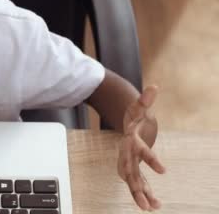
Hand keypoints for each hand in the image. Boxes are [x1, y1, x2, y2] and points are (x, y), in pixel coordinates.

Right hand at [118, 85, 165, 210]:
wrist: (124, 123)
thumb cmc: (133, 115)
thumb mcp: (138, 106)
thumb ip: (145, 99)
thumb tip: (153, 87)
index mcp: (130, 140)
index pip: (140, 151)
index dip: (151, 160)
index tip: (164, 170)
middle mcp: (126, 153)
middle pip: (130, 172)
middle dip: (137, 188)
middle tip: (146, 204)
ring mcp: (128, 162)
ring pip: (133, 181)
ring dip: (140, 195)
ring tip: (150, 208)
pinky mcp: (132, 168)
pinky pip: (137, 182)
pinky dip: (144, 193)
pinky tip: (153, 205)